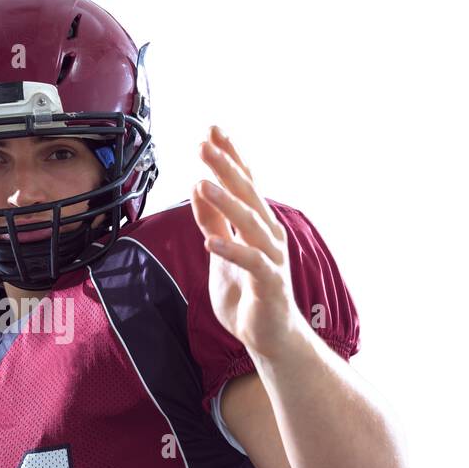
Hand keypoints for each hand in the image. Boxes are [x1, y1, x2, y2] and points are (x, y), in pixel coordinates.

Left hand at [190, 126, 303, 360]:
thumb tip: (197, 187)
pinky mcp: (269, 283)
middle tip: (204, 144)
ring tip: (201, 183)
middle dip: (226, 168)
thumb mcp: (221, 251)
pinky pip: (250, 262)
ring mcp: (272, 257)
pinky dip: (231, 250)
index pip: (244, 183)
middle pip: (247, 194)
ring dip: (226, 202)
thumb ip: (212, 221)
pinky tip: (211, 242)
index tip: (212, 131)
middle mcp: (269, 234)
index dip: (230, 157)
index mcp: (258, 224)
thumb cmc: (246, 292)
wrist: (269, 336)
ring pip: (249, 223)